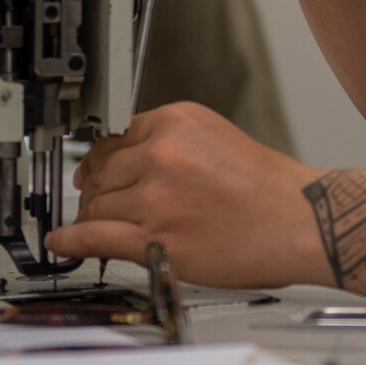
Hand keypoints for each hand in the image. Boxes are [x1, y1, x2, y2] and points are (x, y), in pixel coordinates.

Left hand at [45, 102, 329, 290]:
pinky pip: (94, 237)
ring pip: (97, 205)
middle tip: (98, 202)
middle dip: (99, 189)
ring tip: (98, 226)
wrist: (303, 221)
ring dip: (94, 217)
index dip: (104, 159)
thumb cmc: (272, 189)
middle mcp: (161, 153)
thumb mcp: (218, 140)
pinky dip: (72, 241)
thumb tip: (132, 166)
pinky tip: (62, 242)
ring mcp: (155, 197)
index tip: (95, 169)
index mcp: (177, 122)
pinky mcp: (153, 238)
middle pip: (102, 171)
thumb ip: (173, 147)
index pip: (117, 137)